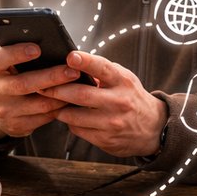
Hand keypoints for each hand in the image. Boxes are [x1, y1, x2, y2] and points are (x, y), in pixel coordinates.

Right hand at [0, 43, 73, 139]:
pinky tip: (72, 101)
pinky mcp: (16, 125)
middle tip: (73, 72)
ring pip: (39, 104)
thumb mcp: (10, 64)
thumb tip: (57, 49)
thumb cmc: (12, 77)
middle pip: (24, 84)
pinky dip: (60, 109)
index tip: (37, 48)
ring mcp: (4, 110)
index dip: (17, 53)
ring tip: (80, 87)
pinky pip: (44, 117)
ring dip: (62, 96)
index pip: (0, 58)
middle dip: (51, 77)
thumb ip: (24, 56)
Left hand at [40, 51, 167, 157]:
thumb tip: (73, 62)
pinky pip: (77, 129)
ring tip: (55, 103)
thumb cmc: (132, 99)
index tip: (70, 56)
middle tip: (42, 86)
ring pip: (72, 115)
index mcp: (123, 82)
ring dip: (60, 108)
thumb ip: (102, 71)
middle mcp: (119, 102)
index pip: (103, 68)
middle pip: (80, 94)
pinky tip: (73, 117)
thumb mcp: (125, 80)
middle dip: (56, 90)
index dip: (85, 62)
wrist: (154, 128)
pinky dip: (71, 122)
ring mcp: (112, 122)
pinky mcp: (105, 139)